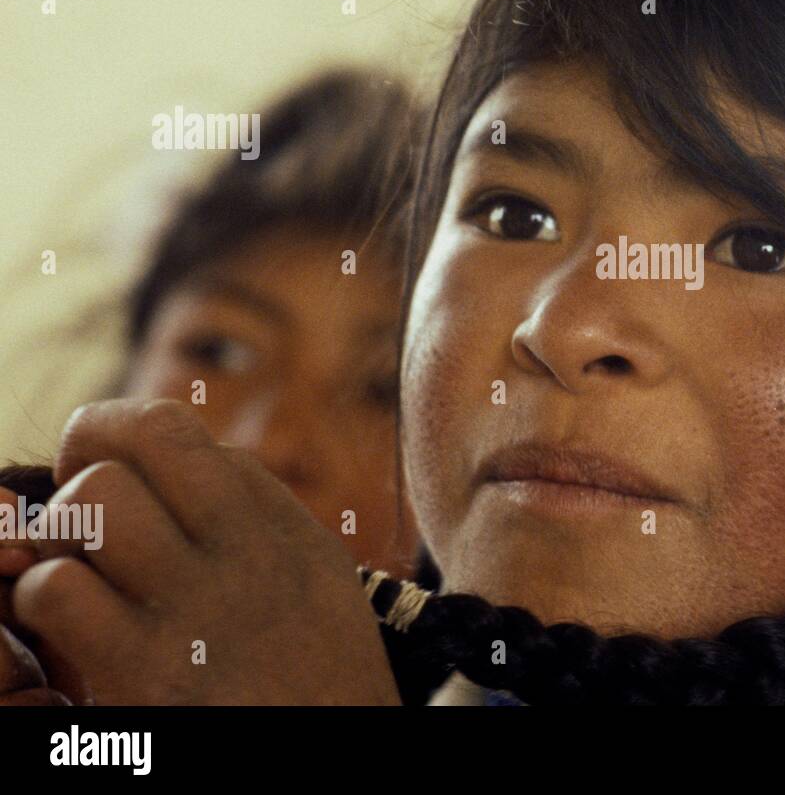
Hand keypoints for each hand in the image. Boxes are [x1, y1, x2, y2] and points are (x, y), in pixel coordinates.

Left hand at [4, 399, 400, 704]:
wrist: (332, 761)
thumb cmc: (319, 673)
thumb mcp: (316, 573)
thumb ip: (261, 510)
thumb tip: (199, 456)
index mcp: (277, 523)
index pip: (174, 428)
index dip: (115, 434)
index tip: (103, 464)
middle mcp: (243, 549)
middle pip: (137, 442)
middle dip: (84, 465)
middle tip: (82, 517)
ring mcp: (194, 607)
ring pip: (91, 502)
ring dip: (64, 534)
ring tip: (82, 574)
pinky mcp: (145, 673)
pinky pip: (57, 591)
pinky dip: (47, 602)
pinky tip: (77, 633)